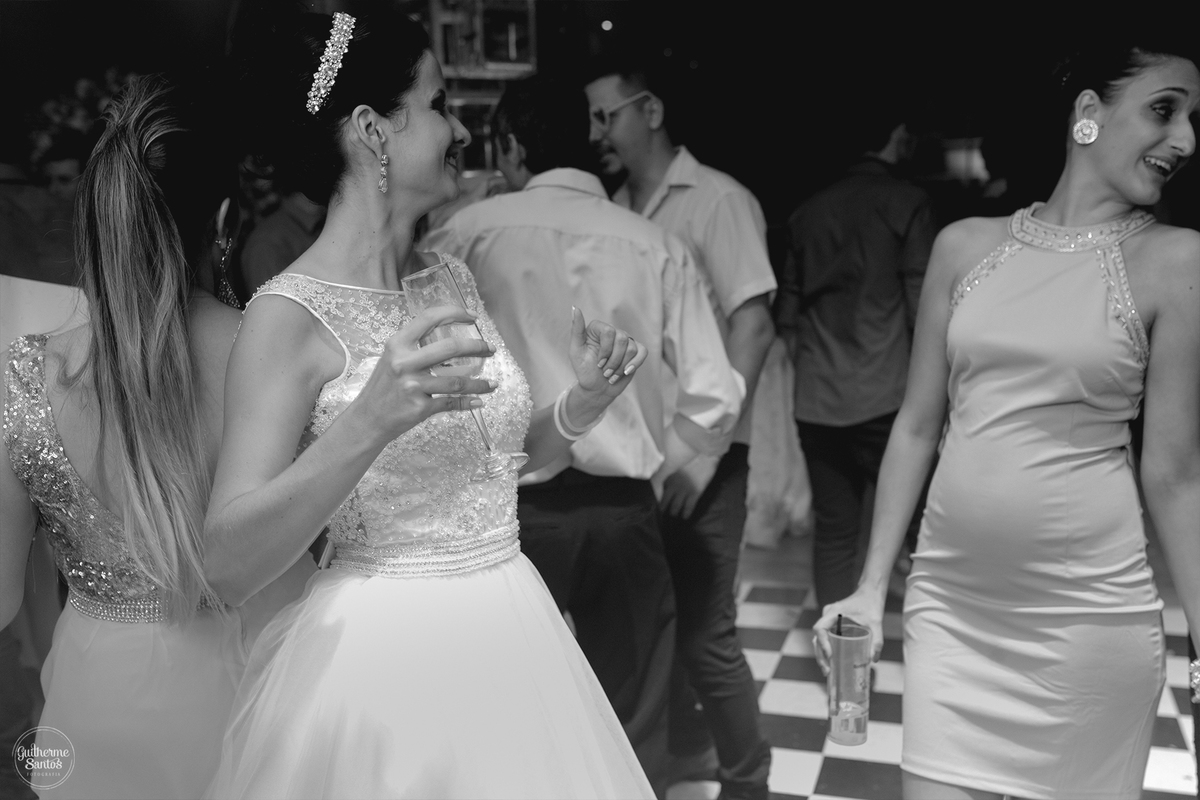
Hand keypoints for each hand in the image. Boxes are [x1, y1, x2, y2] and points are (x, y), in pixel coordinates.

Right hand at [349, 305, 495, 441]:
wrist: (367, 419)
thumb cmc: (382, 388)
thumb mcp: (391, 359)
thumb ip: (414, 347)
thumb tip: (448, 340)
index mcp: (398, 344)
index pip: (430, 318)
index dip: (455, 313)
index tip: (473, 317)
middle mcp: (405, 362)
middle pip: (451, 348)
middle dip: (477, 347)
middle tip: (490, 349)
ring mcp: (413, 386)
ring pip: (457, 382)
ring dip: (479, 383)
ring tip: (491, 384)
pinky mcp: (420, 407)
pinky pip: (451, 403)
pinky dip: (468, 402)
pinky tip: (478, 400)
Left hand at [569, 307, 646, 399]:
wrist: (596, 388)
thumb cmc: (584, 369)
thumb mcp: (575, 351)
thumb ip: (576, 329)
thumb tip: (575, 308)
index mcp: (598, 328)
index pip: (609, 331)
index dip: (605, 350)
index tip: (598, 363)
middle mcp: (613, 331)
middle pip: (622, 339)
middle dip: (613, 361)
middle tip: (605, 371)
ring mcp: (626, 341)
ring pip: (632, 349)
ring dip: (621, 367)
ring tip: (612, 375)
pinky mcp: (636, 351)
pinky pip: (643, 352)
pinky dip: (635, 364)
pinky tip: (626, 372)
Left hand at [660, 454, 719, 517]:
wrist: (707, 451)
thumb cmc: (691, 452)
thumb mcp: (676, 458)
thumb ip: (669, 466)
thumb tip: (661, 470)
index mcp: (668, 474)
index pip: (657, 488)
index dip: (655, 495)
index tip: (652, 501)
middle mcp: (674, 483)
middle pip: (665, 499)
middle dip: (662, 507)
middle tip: (660, 513)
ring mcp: (684, 489)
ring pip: (675, 505)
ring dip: (673, 511)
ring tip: (673, 515)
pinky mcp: (695, 492)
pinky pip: (689, 506)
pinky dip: (686, 512)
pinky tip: (684, 517)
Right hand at [811, 588, 884, 675]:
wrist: (870, 592)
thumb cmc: (871, 604)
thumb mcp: (876, 622)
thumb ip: (877, 641)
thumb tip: (873, 660)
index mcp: (834, 612)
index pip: (820, 628)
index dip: (822, 643)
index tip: (830, 656)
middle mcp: (828, 615)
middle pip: (817, 637)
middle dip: (820, 655)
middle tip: (827, 671)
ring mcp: (829, 619)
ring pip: (819, 638)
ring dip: (821, 654)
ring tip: (828, 670)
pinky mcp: (833, 622)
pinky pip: (825, 636)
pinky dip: (826, 648)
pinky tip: (832, 661)